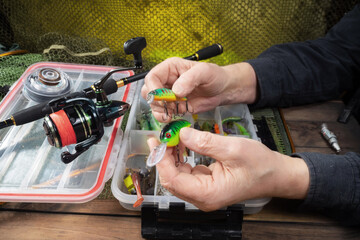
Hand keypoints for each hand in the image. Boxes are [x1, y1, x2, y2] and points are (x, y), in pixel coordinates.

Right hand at [141, 57, 257, 120]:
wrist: (223, 90)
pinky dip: (166, 117)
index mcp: (170, 68)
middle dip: (156, 101)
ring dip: (160, 111)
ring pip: (154, 104)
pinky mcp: (174, 107)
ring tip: (173, 111)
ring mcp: (169, 95)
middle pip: (148, 92)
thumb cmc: (215, 76)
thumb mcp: (204, 72)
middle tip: (169, 105)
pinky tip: (175, 116)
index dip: (154, 88)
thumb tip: (176, 90)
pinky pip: (163, 113)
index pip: (152, 77)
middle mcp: (166, 81)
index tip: (163, 97)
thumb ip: (190, 79)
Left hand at [147, 127, 309, 211]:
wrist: (276, 175)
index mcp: (208, 194)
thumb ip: (205, 142)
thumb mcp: (233, 149)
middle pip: (172, 180)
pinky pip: (188, 174)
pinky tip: (183, 144)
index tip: (158, 141)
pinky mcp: (207, 186)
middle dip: (165, 158)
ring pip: (178, 176)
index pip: (173, 180)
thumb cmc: (260, 165)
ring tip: (172, 137)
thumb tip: (182, 133)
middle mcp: (203, 198)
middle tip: (162, 136)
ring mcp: (205, 193)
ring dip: (172, 157)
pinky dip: (182, 159)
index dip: (162, 160)